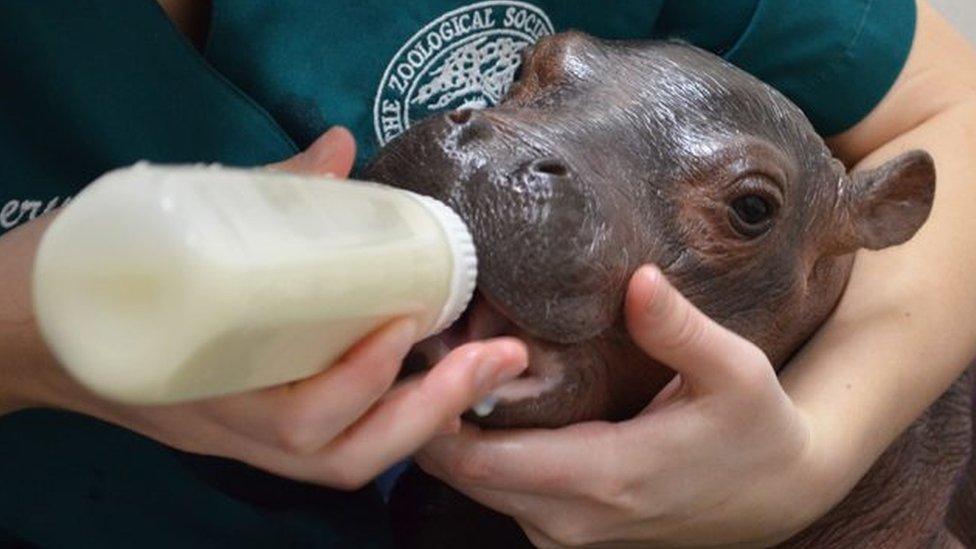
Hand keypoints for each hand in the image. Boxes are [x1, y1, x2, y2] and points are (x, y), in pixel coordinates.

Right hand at [5, 127, 528, 489]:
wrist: (16, 332)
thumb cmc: (76, 279)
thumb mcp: (154, 227)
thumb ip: (254, 193)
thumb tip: (337, 149)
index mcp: (200, 384)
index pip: (297, 414)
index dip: (362, 375)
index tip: (408, 318)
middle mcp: (228, 426)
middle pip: (339, 457)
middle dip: (428, 411)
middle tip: (496, 355)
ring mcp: (238, 435)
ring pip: (341, 462)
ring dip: (422, 421)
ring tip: (481, 368)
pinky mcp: (247, 427)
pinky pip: (331, 444)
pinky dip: (388, 415)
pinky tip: (425, 374)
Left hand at [418, 265, 826, 546]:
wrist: (775, 496)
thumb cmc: (754, 429)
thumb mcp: (735, 372)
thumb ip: (681, 329)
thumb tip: (639, 280)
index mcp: (605, 476)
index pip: (480, 459)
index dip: (440, 406)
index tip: (432, 347)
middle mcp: (570, 518)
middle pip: (459, 471)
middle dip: (429, 410)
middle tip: (426, 338)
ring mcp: (562, 532)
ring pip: (470, 483)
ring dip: (447, 427)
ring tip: (449, 356)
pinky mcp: (562, 530)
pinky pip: (495, 490)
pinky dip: (474, 446)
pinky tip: (481, 394)